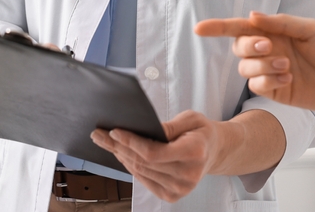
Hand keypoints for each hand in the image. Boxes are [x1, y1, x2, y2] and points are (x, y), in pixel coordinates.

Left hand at [91, 110, 218, 201]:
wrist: (214, 152)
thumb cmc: (201, 132)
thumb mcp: (191, 119)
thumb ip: (169, 126)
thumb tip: (144, 131)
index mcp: (195, 153)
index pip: (154, 152)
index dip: (131, 143)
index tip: (114, 131)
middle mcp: (188, 175)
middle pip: (143, 162)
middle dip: (119, 147)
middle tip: (100, 135)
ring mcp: (180, 189)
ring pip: (141, 172)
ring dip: (121, 157)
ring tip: (107, 143)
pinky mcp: (172, 196)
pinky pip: (144, 180)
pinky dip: (131, 167)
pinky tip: (122, 155)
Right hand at [195, 11, 314, 111]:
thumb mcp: (310, 29)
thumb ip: (280, 23)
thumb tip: (252, 16)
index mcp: (275, 31)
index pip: (241, 27)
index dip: (218, 27)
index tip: (199, 28)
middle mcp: (269, 50)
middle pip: (239, 47)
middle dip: (248, 46)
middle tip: (270, 47)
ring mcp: (270, 71)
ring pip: (245, 68)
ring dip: (262, 66)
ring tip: (287, 66)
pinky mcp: (275, 90)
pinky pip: (257, 86)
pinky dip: (268, 80)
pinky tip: (289, 78)